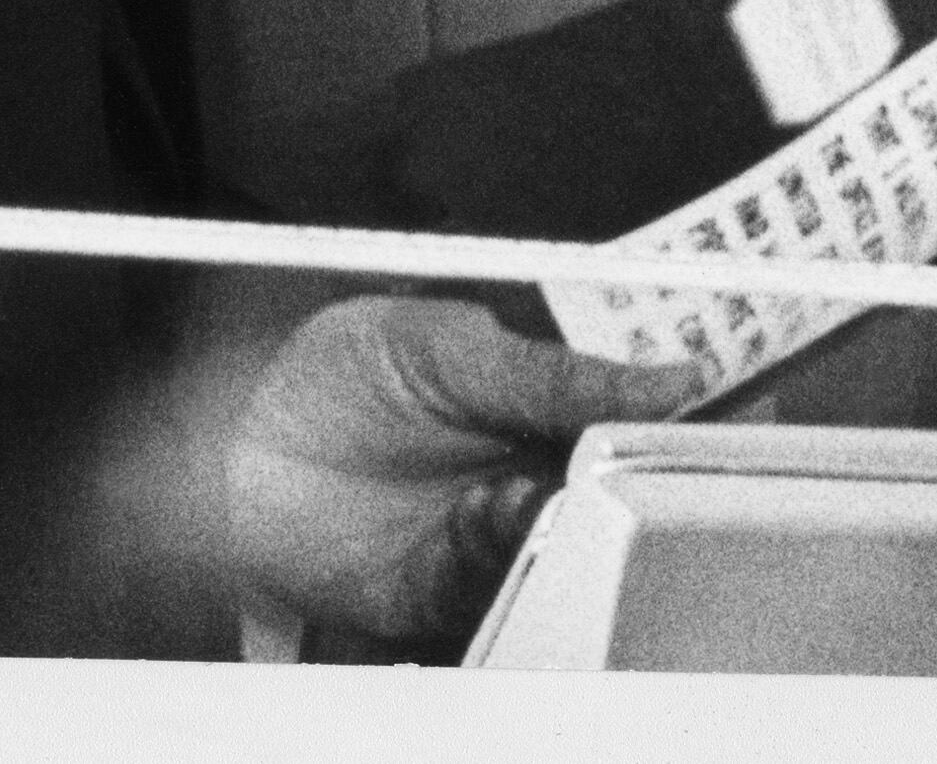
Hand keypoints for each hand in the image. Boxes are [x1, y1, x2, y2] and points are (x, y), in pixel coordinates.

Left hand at [223, 296, 697, 646]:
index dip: (676, 431)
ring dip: (562, 528)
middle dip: (630, 493)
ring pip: (562, 554)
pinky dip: (495, 558)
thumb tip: (674, 378)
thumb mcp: (449, 343)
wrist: (223, 433)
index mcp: (543, 405)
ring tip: (535, 484)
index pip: (635, 425)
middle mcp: (525, 475)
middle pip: (612, 502)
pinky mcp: (436, 593)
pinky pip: (493, 591)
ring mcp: (484, 538)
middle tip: (630, 464)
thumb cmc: (330, 368)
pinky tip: (482, 515)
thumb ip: (558, 373)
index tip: (714, 423)